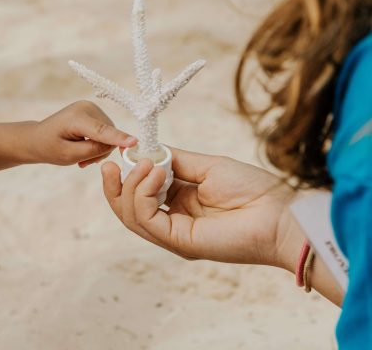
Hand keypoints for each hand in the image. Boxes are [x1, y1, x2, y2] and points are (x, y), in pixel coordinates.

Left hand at [30, 101, 136, 166]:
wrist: (38, 138)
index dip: (118, 138)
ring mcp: (92, 107)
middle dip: (100, 151)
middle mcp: (87, 107)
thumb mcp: (69, 155)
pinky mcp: (95, 112)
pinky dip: (99, 142)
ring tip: (81, 157)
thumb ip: (93, 151)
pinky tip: (84, 147)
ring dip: (99, 149)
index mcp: (76, 118)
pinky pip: (107, 131)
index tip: (134, 143)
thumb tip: (117, 145)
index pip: (102, 131)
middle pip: (109, 134)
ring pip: (110, 134)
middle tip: (82, 163)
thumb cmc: (49, 148)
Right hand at [101, 147, 297, 268]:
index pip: (139, 193)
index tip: (123, 153)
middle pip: (128, 208)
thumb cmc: (253, 189)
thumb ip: (175, 160)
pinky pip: (145, 219)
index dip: (128, 174)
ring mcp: (174, 234)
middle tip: (111, 164)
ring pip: (131, 215)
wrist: (281, 214)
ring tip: (146, 166)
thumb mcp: (207, 166)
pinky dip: (142, 195)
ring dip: (130, 186)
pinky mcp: (178, 242)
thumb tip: (146, 150)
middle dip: (116, 186)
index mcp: (180, 203)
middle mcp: (173, 221)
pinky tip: (155, 175)